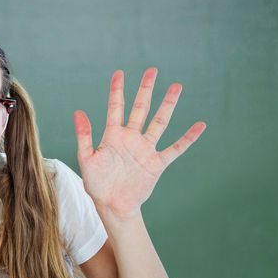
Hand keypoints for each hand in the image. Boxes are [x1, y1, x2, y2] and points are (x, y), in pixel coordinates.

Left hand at [73, 68, 205, 220]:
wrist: (112, 206)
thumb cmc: (97, 184)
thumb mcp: (86, 160)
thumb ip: (84, 136)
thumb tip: (78, 112)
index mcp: (113, 136)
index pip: (116, 107)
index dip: (117, 90)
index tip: (120, 72)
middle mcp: (131, 138)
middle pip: (140, 108)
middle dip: (146, 89)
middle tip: (152, 70)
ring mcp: (145, 149)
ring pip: (159, 122)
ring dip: (168, 105)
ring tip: (177, 87)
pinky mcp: (156, 163)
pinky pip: (175, 148)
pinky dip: (188, 138)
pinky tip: (200, 126)